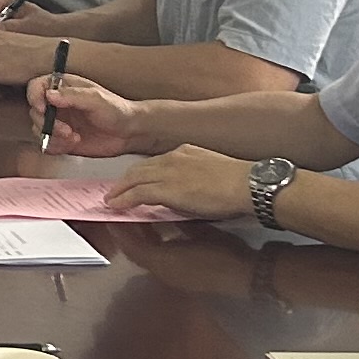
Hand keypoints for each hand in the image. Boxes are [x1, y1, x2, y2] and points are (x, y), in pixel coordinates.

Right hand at [31, 76, 145, 155]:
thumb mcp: (96, 98)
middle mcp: (58, 104)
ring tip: (74, 137)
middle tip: (66, 129)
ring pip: (38, 129)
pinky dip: (56, 146)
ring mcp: (59, 122)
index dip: (35, 97)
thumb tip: (49, 95)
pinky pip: (47, 144)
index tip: (44, 109)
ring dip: (53, 136)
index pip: (37, 86)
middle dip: (47, 123)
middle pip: (35, 111)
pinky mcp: (61, 139)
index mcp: (63, 87)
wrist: (129, 133)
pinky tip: (74, 143)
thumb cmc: (117, 110)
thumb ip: (72, 96)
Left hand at [104, 145, 263, 218]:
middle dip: (125, 180)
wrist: (247, 184)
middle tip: (114, 190)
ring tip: (110, 200)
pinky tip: (116, 206)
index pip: (156, 162)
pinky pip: (137, 193)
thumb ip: (195, 181)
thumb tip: (186, 195)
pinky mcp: (166, 187)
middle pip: (140, 168)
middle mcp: (173, 157)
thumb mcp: (212, 175)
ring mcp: (168, 171)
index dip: (142, 173)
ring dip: (119, 190)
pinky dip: (123, 199)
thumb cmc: (239, 184)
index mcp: (186, 152)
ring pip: (134, 179)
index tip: (134, 181)